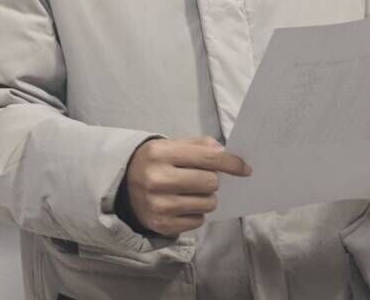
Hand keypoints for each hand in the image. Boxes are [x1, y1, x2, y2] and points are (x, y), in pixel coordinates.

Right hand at [122, 136, 250, 236]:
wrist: (124, 185)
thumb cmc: (154, 163)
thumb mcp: (170, 146)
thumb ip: (199, 146)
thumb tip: (226, 154)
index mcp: (160, 153)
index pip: (207, 157)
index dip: (230, 163)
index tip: (244, 168)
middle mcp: (156, 178)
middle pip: (210, 182)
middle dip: (212, 180)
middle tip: (201, 179)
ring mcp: (158, 204)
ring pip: (208, 203)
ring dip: (206, 198)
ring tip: (190, 192)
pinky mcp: (162, 224)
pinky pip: (198, 220)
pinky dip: (196, 213)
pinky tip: (182, 205)